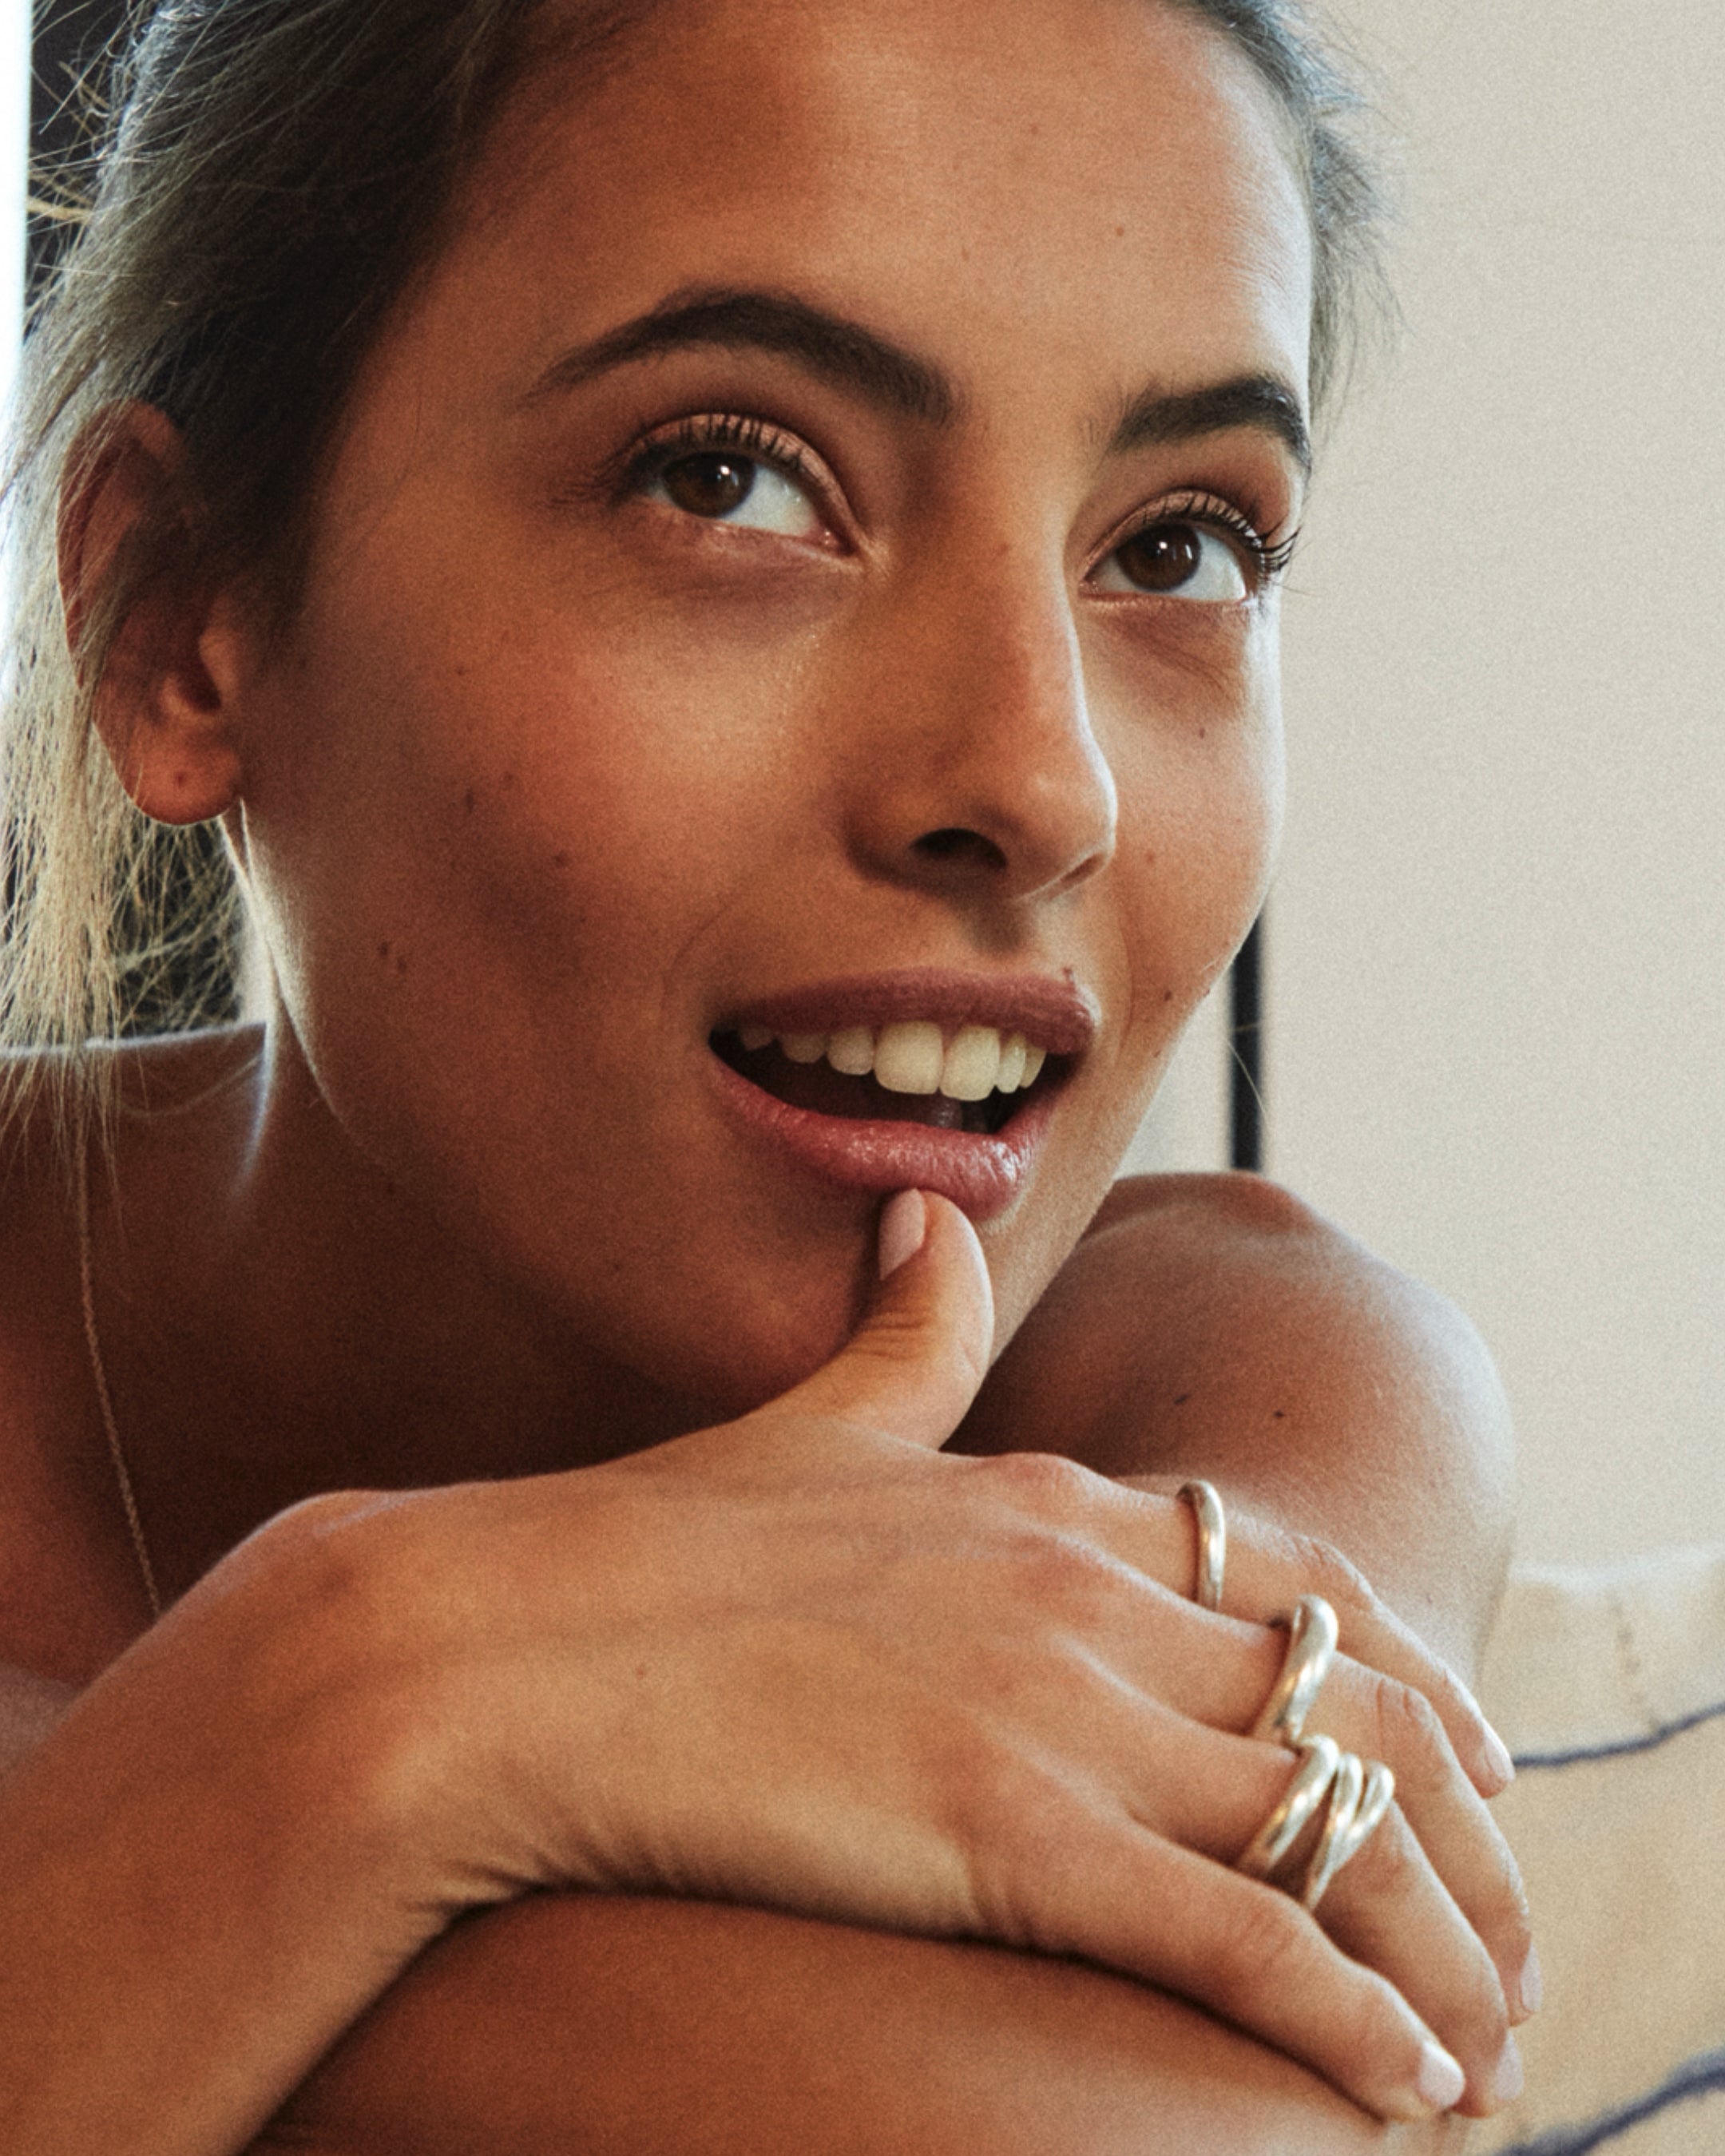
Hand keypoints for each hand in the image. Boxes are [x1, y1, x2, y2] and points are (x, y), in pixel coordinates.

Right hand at [233, 1191, 1524, 2123]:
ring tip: (1487, 2040)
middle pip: (1343, 1714)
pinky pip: (1236, 1938)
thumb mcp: (812, 1423)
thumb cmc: (644, 1553)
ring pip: (1324, 1830)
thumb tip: (937, 1212)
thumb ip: (906, 1334)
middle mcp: (1081, 1590)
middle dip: (1455, 1835)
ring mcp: (1052, 1706)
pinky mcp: (1007, 1830)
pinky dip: (1344, 2016)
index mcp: (1045, 1502)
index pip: (1295, 1594)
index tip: (1467, 1762)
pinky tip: (1403, 2085)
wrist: (502, 1649)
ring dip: (1431, 1948)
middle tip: (1512, 1929)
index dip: (1402, 1684)